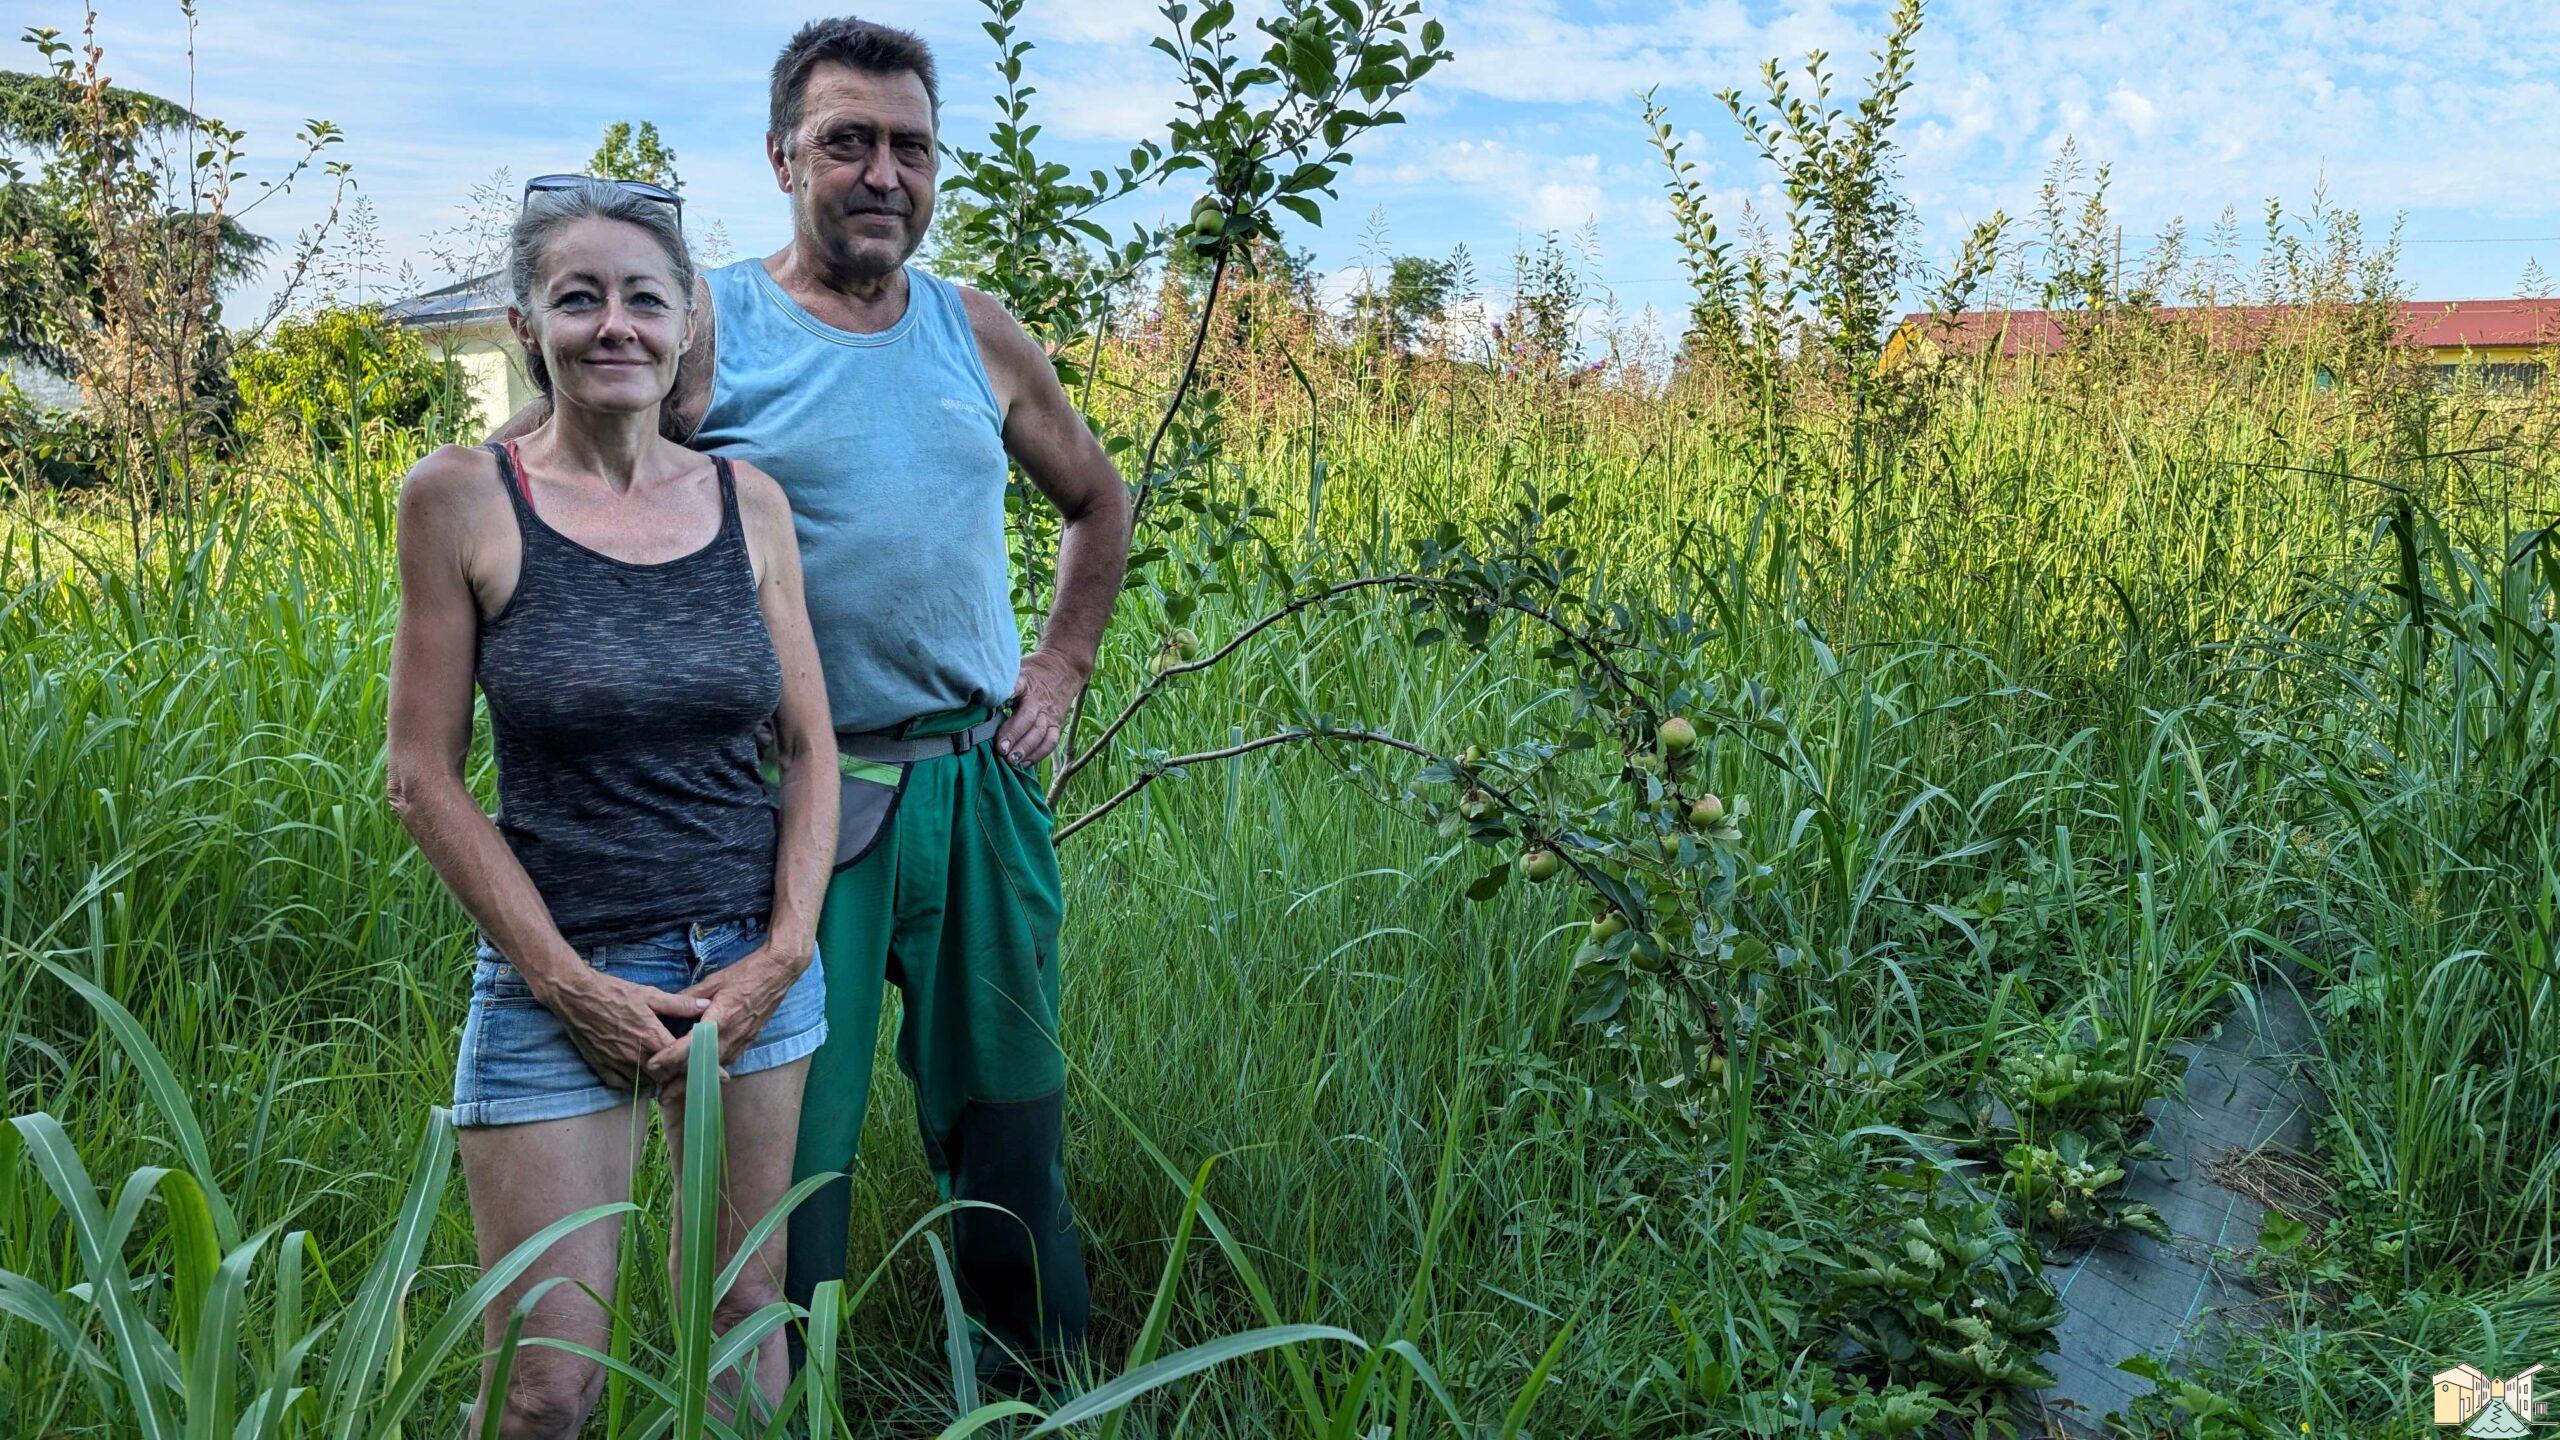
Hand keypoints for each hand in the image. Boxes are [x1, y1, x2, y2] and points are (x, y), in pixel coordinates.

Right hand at [540, 969, 709, 1094]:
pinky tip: (638, 1073)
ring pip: (644, 1083)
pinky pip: (621, 1084)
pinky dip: (632, 1082)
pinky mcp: (601, 1067)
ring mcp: (617, 1064)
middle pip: (664, 1077)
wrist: (576, 996)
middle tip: (685, 1069)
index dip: (696, 1064)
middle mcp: (636, 1056)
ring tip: (665, 1072)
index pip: (681, 1061)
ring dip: (655, 1079)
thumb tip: (706, 1006)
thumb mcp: (650, 994)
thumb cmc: (614, 992)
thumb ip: (679, 1005)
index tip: (709, 1069)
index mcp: (651, 1037)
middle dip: (676, 1074)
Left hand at [643, 947, 803, 1097]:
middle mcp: (732, 1035)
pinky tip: (699, 1078)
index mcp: (720, 1017)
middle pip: (702, 1066)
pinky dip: (709, 1072)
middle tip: (661, 1096)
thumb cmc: (746, 973)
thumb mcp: (714, 981)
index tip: (653, 1064)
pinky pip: (725, 1062)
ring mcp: (741, 1041)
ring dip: (695, 1082)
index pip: (691, 1044)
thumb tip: (671, 1006)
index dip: (671, 1056)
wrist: (778, 973)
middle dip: (680, 1083)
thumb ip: (691, 997)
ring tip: (675, 1093)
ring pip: (714, 1069)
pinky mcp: (747, 1042)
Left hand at [997, 648, 1084, 766]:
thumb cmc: (1033, 671)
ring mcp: (1049, 713)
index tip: (992, 706)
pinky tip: (1025, 763)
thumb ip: (1001, 681)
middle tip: (1000, 749)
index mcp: (1026, 682)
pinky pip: (1051, 742)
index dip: (1005, 697)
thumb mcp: (1017, 668)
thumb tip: (973, 691)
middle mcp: (1038, 699)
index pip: (1015, 687)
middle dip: (1014, 734)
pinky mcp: (1057, 723)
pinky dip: (1039, 754)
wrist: (1064, 667)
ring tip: (1012, 760)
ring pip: (1040, 733)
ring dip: (1026, 748)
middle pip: (1027, 718)